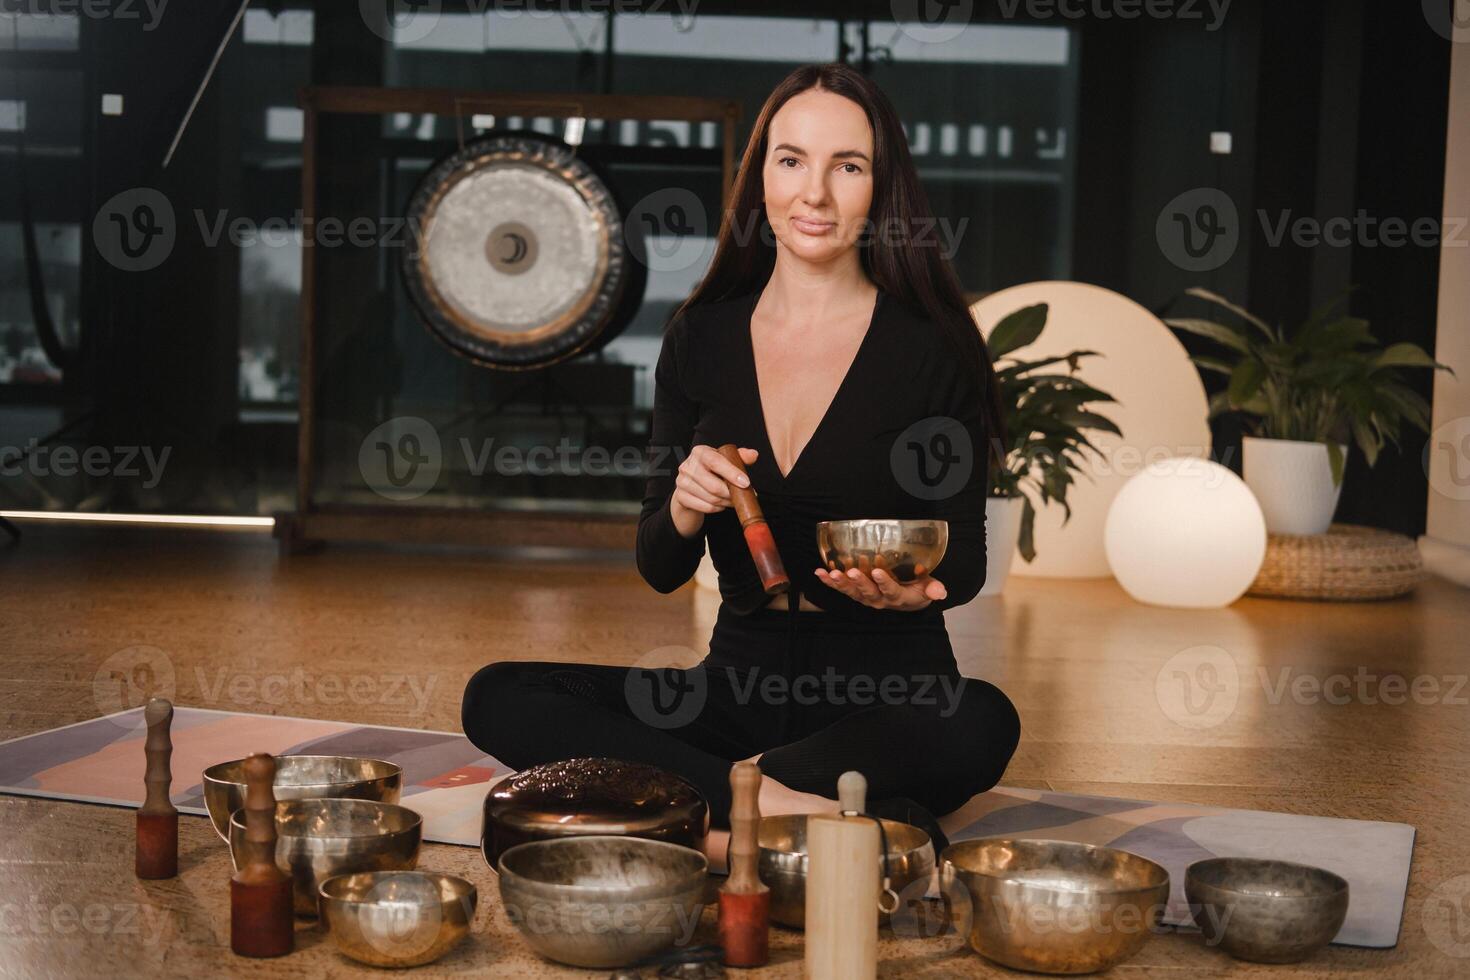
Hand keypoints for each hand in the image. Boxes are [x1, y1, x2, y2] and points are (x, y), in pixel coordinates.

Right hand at [669, 445, 758, 537]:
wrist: (690, 487)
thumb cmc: (711, 472)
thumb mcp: (724, 461)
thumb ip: (739, 457)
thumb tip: (753, 455)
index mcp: (700, 452)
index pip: (716, 462)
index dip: (732, 473)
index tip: (746, 483)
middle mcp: (687, 466)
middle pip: (714, 485)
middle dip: (731, 494)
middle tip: (742, 496)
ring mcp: (681, 482)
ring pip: (711, 498)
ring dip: (726, 502)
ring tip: (733, 500)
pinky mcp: (681, 497)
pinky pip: (706, 507)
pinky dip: (717, 508)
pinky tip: (721, 504)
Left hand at [814, 564, 946, 610]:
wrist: (906, 600)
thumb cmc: (917, 588)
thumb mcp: (928, 587)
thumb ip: (933, 588)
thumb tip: (940, 592)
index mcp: (897, 597)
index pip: (891, 591)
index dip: (884, 583)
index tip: (878, 572)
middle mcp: (879, 600)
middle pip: (867, 593)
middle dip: (859, 583)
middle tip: (852, 572)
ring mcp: (865, 597)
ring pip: (852, 592)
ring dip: (841, 584)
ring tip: (831, 574)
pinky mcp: (855, 593)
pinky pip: (841, 589)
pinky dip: (829, 582)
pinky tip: (819, 573)